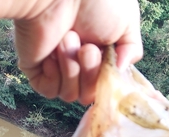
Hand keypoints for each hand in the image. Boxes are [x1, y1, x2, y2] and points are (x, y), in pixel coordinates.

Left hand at [14, 0, 142, 103]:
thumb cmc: (94, 0)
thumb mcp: (128, 21)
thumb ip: (131, 50)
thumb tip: (121, 72)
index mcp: (100, 52)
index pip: (106, 84)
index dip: (108, 80)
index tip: (108, 61)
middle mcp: (79, 62)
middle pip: (89, 95)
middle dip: (90, 73)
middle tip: (87, 48)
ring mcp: (57, 68)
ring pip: (70, 95)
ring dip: (72, 71)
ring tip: (67, 41)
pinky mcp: (37, 71)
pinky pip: (51, 92)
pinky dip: (55, 76)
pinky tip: (51, 54)